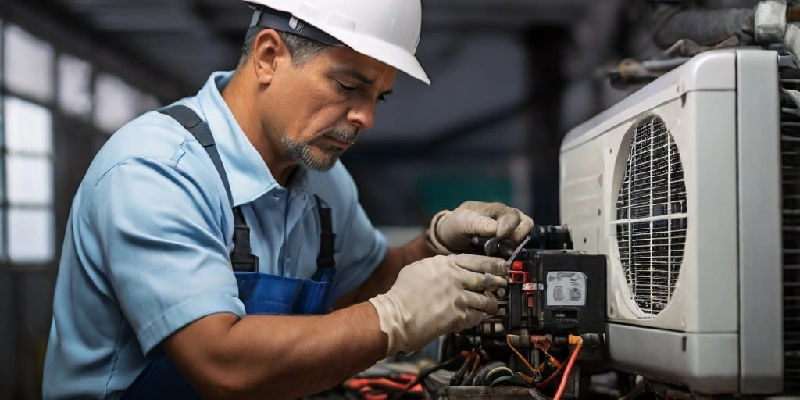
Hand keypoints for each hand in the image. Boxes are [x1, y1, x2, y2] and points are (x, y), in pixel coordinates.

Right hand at [368, 254, 506, 355]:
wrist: (395, 316)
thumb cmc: (402, 294)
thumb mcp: (419, 269)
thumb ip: (438, 266)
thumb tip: (450, 266)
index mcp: (446, 263)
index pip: (478, 260)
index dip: (493, 264)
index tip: (501, 266)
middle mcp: (455, 278)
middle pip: (487, 278)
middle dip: (498, 282)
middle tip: (502, 285)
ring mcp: (459, 297)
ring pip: (487, 299)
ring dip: (492, 303)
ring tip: (493, 305)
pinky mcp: (459, 316)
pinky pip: (479, 316)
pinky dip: (482, 316)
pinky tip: (482, 317)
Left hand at [426, 201, 533, 253]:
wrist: (449, 242)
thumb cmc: (455, 226)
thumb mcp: (460, 221)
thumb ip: (476, 223)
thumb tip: (495, 228)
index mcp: (498, 210)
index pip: (514, 216)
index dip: (509, 227)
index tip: (498, 236)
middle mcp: (508, 221)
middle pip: (525, 226)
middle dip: (514, 238)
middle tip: (500, 246)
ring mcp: (510, 236)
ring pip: (524, 240)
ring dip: (515, 248)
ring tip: (500, 253)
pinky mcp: (508, 250)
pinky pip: (518, 253)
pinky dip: (512, 257)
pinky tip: (499, 260)